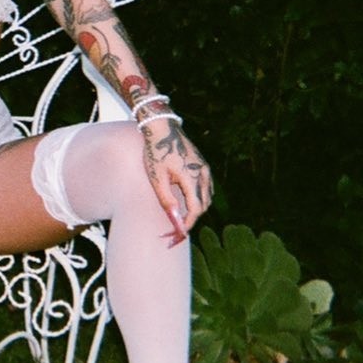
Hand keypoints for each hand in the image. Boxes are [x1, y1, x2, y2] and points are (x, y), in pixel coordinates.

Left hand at [139, 119, 212, 246]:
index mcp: (193, 178)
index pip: (196, 210)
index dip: (187, 224)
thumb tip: (175, 222)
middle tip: (175, 230)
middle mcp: (204, 174)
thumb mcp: (157, 178)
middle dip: (191, 219)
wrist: (162, 128)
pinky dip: (198, 198)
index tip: (176, 235)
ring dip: (195, 209)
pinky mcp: (204, 165)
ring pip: (207, 198)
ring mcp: (206, 169)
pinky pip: (206, 188)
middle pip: (203, 206)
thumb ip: (167, 201)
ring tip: (179, 217)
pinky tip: (186, 201)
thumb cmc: (156, 152)